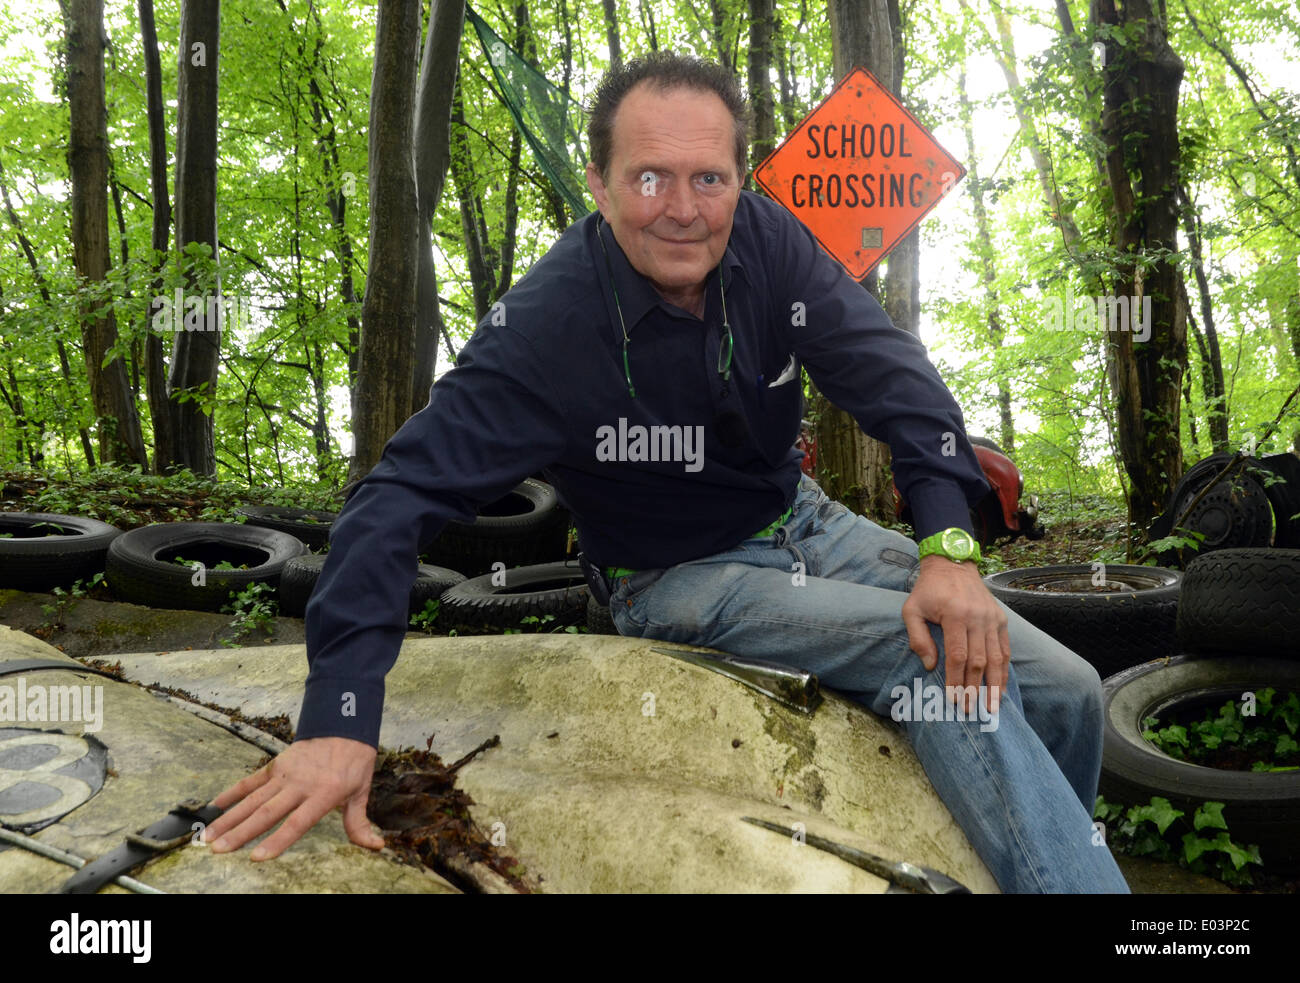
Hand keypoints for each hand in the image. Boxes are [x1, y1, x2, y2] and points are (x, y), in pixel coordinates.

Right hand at [202, 736, 383, 860]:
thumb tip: (375, 846)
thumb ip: (359, 823)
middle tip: (217, 850)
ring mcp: (285, 774)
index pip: (296, 822)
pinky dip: (232, 793)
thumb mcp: (362, 791)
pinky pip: (251, 781)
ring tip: (207, 835)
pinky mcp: (276, 765)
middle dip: (241, 833)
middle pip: (267, 813)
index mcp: (323, 793)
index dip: (277, 840)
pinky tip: (213, 806)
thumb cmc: (354, 762)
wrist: (345, 725)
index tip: (256, 857)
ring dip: (229, 818)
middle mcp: (300, 784)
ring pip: (253, 799)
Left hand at [901, 554, 1009, 715]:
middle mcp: (977, 617)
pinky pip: (1005, 649)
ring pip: (996, 658)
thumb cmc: (928, 590)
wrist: (953, 565)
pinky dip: (1004, 670)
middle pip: (978, 660)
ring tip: (992, 707)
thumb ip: (918, 638)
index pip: (957, 655)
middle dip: (974, 688)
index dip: (956, 680)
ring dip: (994, 685)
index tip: (953, 699)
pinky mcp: (1001, 619)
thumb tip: (929, 666)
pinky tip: (1002, 687)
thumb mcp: (911, 609)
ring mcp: (992, 619)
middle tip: (970, 710)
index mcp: (954, 615)